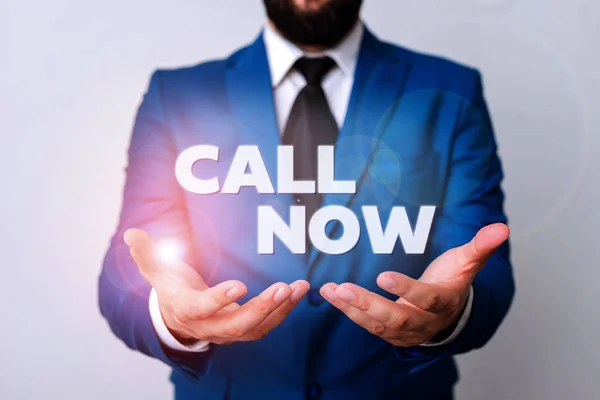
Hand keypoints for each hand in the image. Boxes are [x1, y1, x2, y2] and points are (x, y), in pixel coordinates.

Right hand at [124, 228, 309, 344]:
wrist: (180, 317)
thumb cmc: (171, 288)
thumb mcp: (157, 270)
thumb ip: (146, 252)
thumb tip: (131, 234)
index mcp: (185, 309)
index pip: (201, 309)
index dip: (219, 299)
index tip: (240, 284)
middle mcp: (208, 326)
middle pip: (236, 325)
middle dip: (262, 308)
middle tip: (282, 288)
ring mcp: (228, 330)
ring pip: (256, 327)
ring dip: (280, 309)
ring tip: (299, 287)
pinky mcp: (243, 329)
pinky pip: (267, 324)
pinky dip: (285, 310)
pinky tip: (299, 291)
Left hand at [319, 223, 508, 346]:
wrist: (448, 313)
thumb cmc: (453, 281)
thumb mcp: (467, 262)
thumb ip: (481, 246)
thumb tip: (502, 228)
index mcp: (443, 302)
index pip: (426, 298)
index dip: (406, 289)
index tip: (383, 275)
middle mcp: (424, 321)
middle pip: (396, 318)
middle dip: (368, 305)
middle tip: (344, 289)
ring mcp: (406, 330)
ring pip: (377, 324)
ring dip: (352, 308)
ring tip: (331, 291)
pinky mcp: (390, 332)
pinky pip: (366, 324)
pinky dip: (347, 310)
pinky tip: (329, 293)